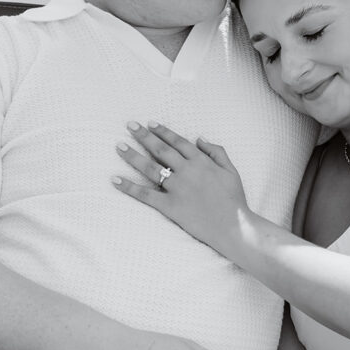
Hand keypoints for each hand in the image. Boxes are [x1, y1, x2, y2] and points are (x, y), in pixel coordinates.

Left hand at [112, 122, 249, 255]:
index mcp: (201, 161)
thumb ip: (217, 152)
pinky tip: (115, 179)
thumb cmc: (234, 200)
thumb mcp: (231, 170)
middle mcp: (186, 171)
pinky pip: (146, 195)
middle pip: (160, 150)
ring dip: (133, 156)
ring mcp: (177, 188)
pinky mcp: (170, 206)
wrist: (234, 226)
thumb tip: (199, 138)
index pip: (177, 141)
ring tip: (119, 146)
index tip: (150, 123)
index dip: (162, 131)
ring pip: (150, 168)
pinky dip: (129, 187)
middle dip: (144, 136)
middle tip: (129, 125)